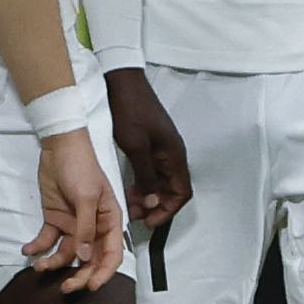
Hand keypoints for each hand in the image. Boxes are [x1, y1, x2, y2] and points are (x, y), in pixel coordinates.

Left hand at [27, 129, 127, 291]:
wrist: (58, 146)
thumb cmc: (81, 167)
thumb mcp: (86, 197)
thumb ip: (86, 228)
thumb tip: (84, 258)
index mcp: (109, 221)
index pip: (112, 254)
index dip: (104, 273)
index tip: (90, 286)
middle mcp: (93, 228)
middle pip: (89, 260)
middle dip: (78, 276)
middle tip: (64, 289)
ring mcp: (73, 225)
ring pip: (66, 254)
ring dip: (53, 263)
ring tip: (39, 267)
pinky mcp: (55, 220)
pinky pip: (47, 240)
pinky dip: (37, 247)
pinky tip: (27, 251)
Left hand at [103, 67, 191, 225]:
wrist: (121, 82)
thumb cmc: (130, 109)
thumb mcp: (136, 147)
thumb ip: (146, 176)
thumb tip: (152, 201)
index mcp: (174, 155)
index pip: (181, 193)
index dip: (168, 210)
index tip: (150, 220)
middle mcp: (172, 154)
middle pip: (171, 190)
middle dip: (155, 205)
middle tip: (135, 215)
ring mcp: (161, 149)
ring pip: (160, 182)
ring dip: (147, 196)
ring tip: (129, 205)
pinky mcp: (151, 144)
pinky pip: (151, 171)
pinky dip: (142, 183)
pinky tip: (127, 188)